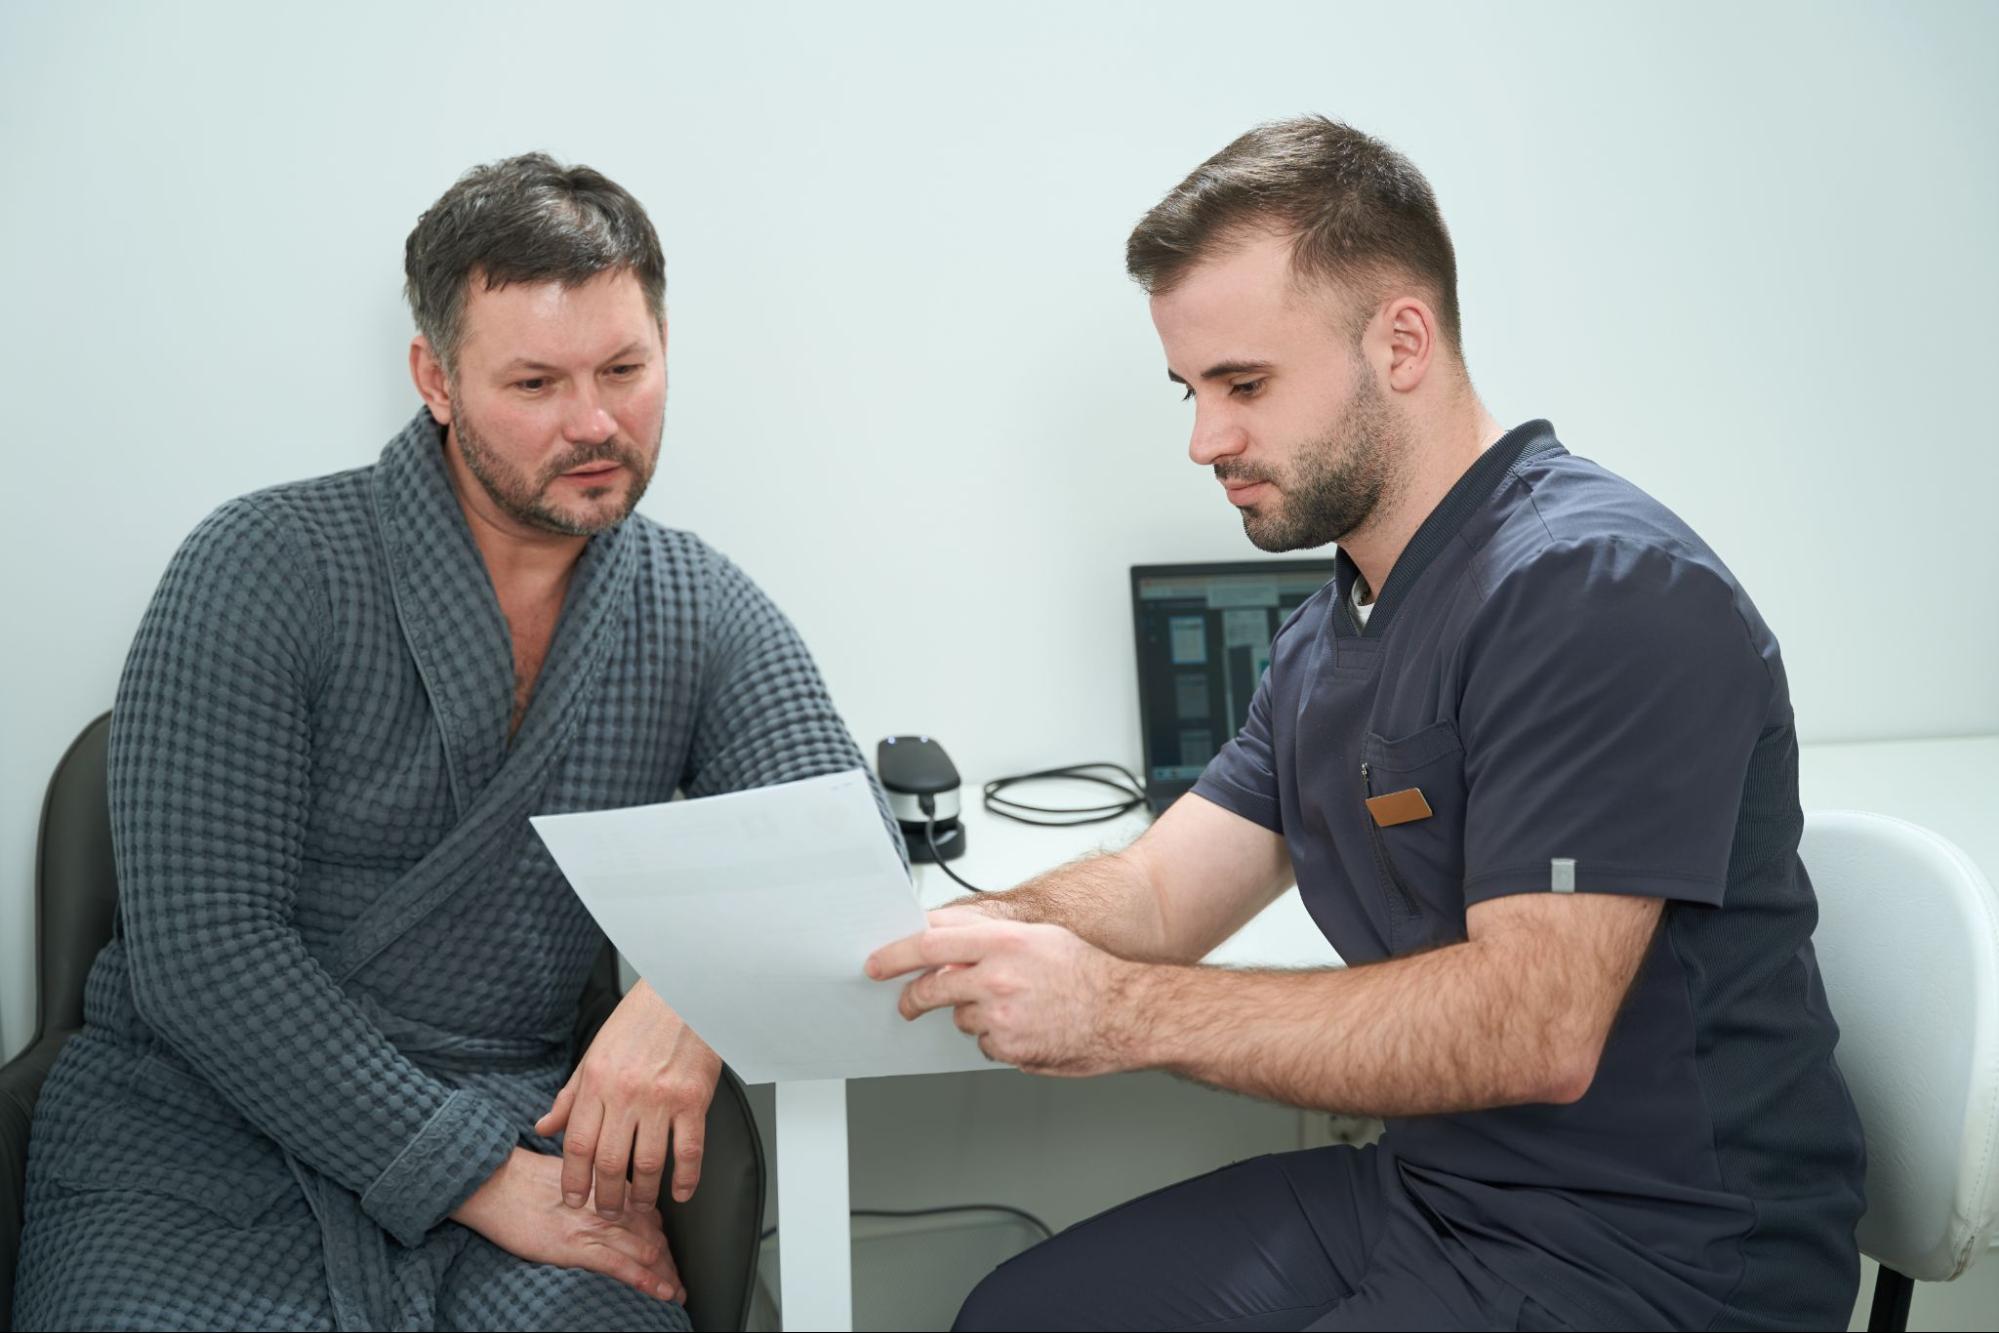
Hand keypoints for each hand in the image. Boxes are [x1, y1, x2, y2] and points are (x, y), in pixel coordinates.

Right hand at [454, 1148, 683, 1302]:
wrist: (495, 1182)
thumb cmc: (523, 1179)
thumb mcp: (569, 1177)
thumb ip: (593, 1190)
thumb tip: (605, 1205)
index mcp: (608, 1186)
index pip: (647, 1215)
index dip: (661, 1238)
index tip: (668, 1255)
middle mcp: (609, 1204)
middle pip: (652, 1236)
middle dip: (668, 1262)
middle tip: (679, 1282)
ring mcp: (594, 1226)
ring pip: (643, 1252)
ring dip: (664, 1275)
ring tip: (676, 1293)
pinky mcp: (577, 1246)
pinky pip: (620, 1265)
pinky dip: (644, 1280)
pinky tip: (660, 1291)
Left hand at [536, 981, 721, 1216]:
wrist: (682, 994)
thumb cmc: (638, 1022)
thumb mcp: (594, 1055)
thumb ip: (570, 1096)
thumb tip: (545, 1127)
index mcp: (597, 1082)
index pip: (578, 1143)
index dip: (574, 1179)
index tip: (574, 1199)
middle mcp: (626, 1093)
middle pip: (610, 1160)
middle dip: (605, 1196)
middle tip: (606, 1213)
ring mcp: (661, 1098)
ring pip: (648, 1162)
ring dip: (643, 1193)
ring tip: (640, 1206)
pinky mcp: (693, 1099)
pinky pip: (689, 1149)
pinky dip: (686, 1177)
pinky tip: (680, 1192)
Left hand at [864, 918, 1138, 1075]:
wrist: (1127, 1012)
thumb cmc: (1088, 971)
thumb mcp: (1037, 936)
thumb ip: (987, 936)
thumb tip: (943, 934)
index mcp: (1004, 942)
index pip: (930, 944)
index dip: (895, 953)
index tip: (877, 962)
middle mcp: (998, 977)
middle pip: (932, 988)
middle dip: (913, 998)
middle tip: (908, 1004)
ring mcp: (1002, 1016)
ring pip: (961, 1019)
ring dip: (974, 1016)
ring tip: (1016, 1008)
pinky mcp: (1010, 1049)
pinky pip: (987, 1045)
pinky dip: (999, 1039)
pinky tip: (1028, 1028)